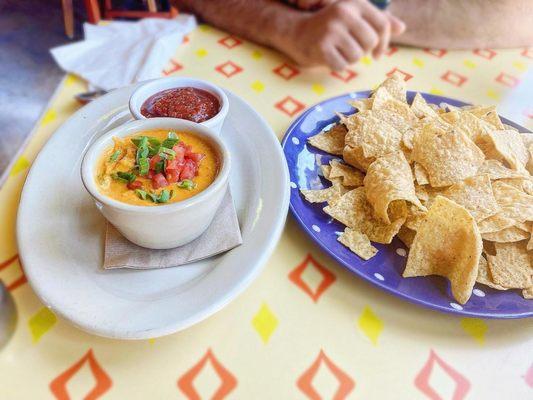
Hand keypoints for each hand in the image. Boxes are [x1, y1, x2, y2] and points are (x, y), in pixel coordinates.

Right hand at [280, 0, 404, 69]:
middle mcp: (343, 12)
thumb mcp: (355, 17)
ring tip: (338, 51)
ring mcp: (331, 29)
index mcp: (355, 3)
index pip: (382, 26)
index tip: (378, 54)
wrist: (296, 31)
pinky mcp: (321, 46)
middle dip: (363, 51)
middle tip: (351, 50)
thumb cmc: (331, 26)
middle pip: (370, 42)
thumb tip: (402, 28)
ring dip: (349, 59)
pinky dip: (337, 65)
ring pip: (357, 56)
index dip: (384, 44)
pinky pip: (342, 66)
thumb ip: (378, 22)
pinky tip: (329, 56)